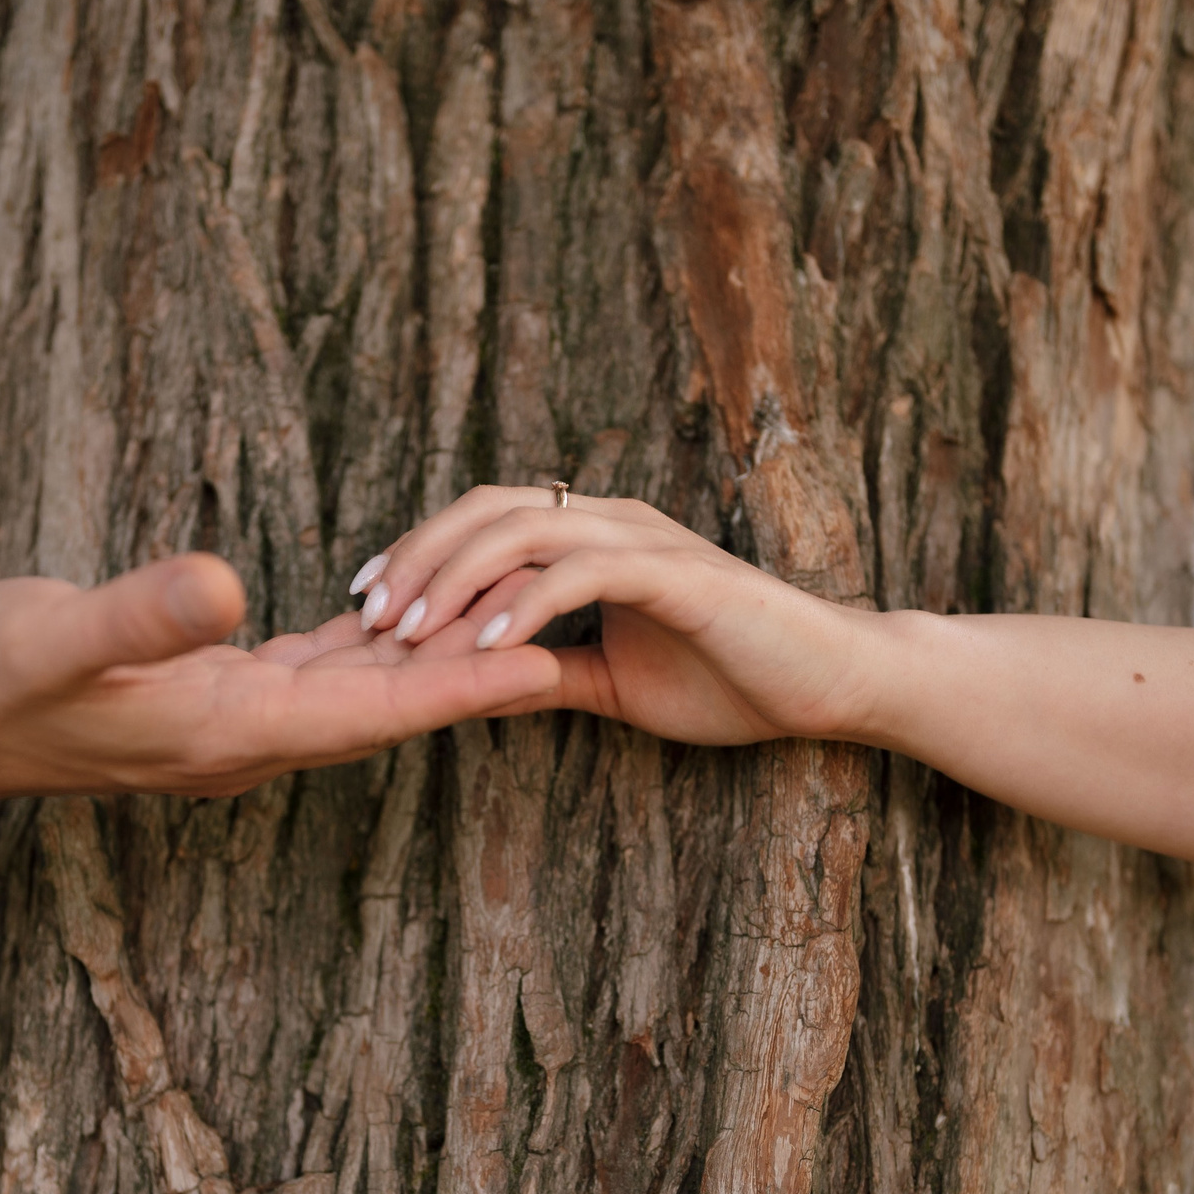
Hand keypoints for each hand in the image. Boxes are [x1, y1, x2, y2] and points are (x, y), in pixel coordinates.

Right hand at [0, 553, 559, 803]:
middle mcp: (245, 738)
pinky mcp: (210, 698)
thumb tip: (219, 592)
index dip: (467, 687)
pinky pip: (317, 678)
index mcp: (228, 729)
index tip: (553, 668)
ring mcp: (230, 724)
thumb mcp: (57, 636)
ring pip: (360, 695)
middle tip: (575, 644)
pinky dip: (371, 651)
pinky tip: (403, 622)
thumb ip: (138, 618)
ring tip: (513, 630)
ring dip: (435, 666)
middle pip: (391, 709)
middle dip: (481, 678)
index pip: (375, 709)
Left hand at [341, 486, 867, 745]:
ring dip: (455, 578)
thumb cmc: (734, 678)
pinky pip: (583, 574)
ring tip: (408, 633)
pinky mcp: (678, 575)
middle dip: (417, 558)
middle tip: (365, 616)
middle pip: (489, 508)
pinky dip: (525, 606)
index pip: (487, 519)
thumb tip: (476, 683)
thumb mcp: (615, 680)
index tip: (363, 603)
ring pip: (525, 528)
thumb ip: (549, 670)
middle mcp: (613, 523)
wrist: (829, 684)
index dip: (418, 551)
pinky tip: (484, 646)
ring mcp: (646, 541)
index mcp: (596, 538)